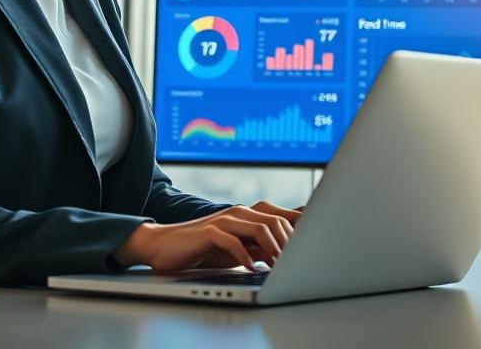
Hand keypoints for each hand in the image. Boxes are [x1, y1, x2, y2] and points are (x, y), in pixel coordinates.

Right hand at [114, 201, 301, 270]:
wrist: (166, 246)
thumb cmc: (204, 249)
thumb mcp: (238, 248)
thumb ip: (260, 246)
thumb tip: (288, 253)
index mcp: (249, 215)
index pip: (282, 216)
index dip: (301, 228)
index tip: (314, 246)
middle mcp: (239, 212)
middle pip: (276, 220)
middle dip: (289, 242)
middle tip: (295, 264)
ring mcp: (224, 219)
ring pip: (259, 227)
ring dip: (272, 249)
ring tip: (277, 267)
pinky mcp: (209, 231)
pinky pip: (233, 240)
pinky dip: (245, 255)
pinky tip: (250, 268)